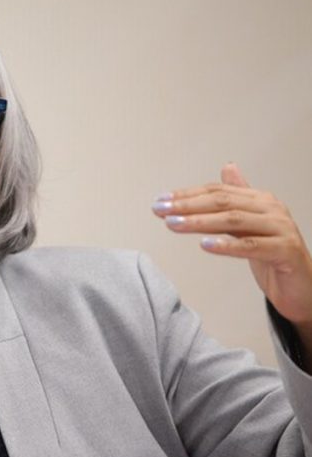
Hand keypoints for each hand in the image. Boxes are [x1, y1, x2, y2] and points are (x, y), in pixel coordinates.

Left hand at [151, 163, 311, 332]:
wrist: (303, 288)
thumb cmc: (273, 256)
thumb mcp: (250, 225)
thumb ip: (238, 198)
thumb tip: (228, 167)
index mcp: (260, 200)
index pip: (217, 192)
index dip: (187, 195)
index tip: (160, 201)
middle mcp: (271, 210)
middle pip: (223, 202)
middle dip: (187, 205)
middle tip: (160, 210)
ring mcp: (281, 229)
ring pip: (234, 220)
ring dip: (199, 221)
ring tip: (174, 224)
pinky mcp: (286, 251)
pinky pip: (252, 246)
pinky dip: (227, 245)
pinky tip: (205, 245)